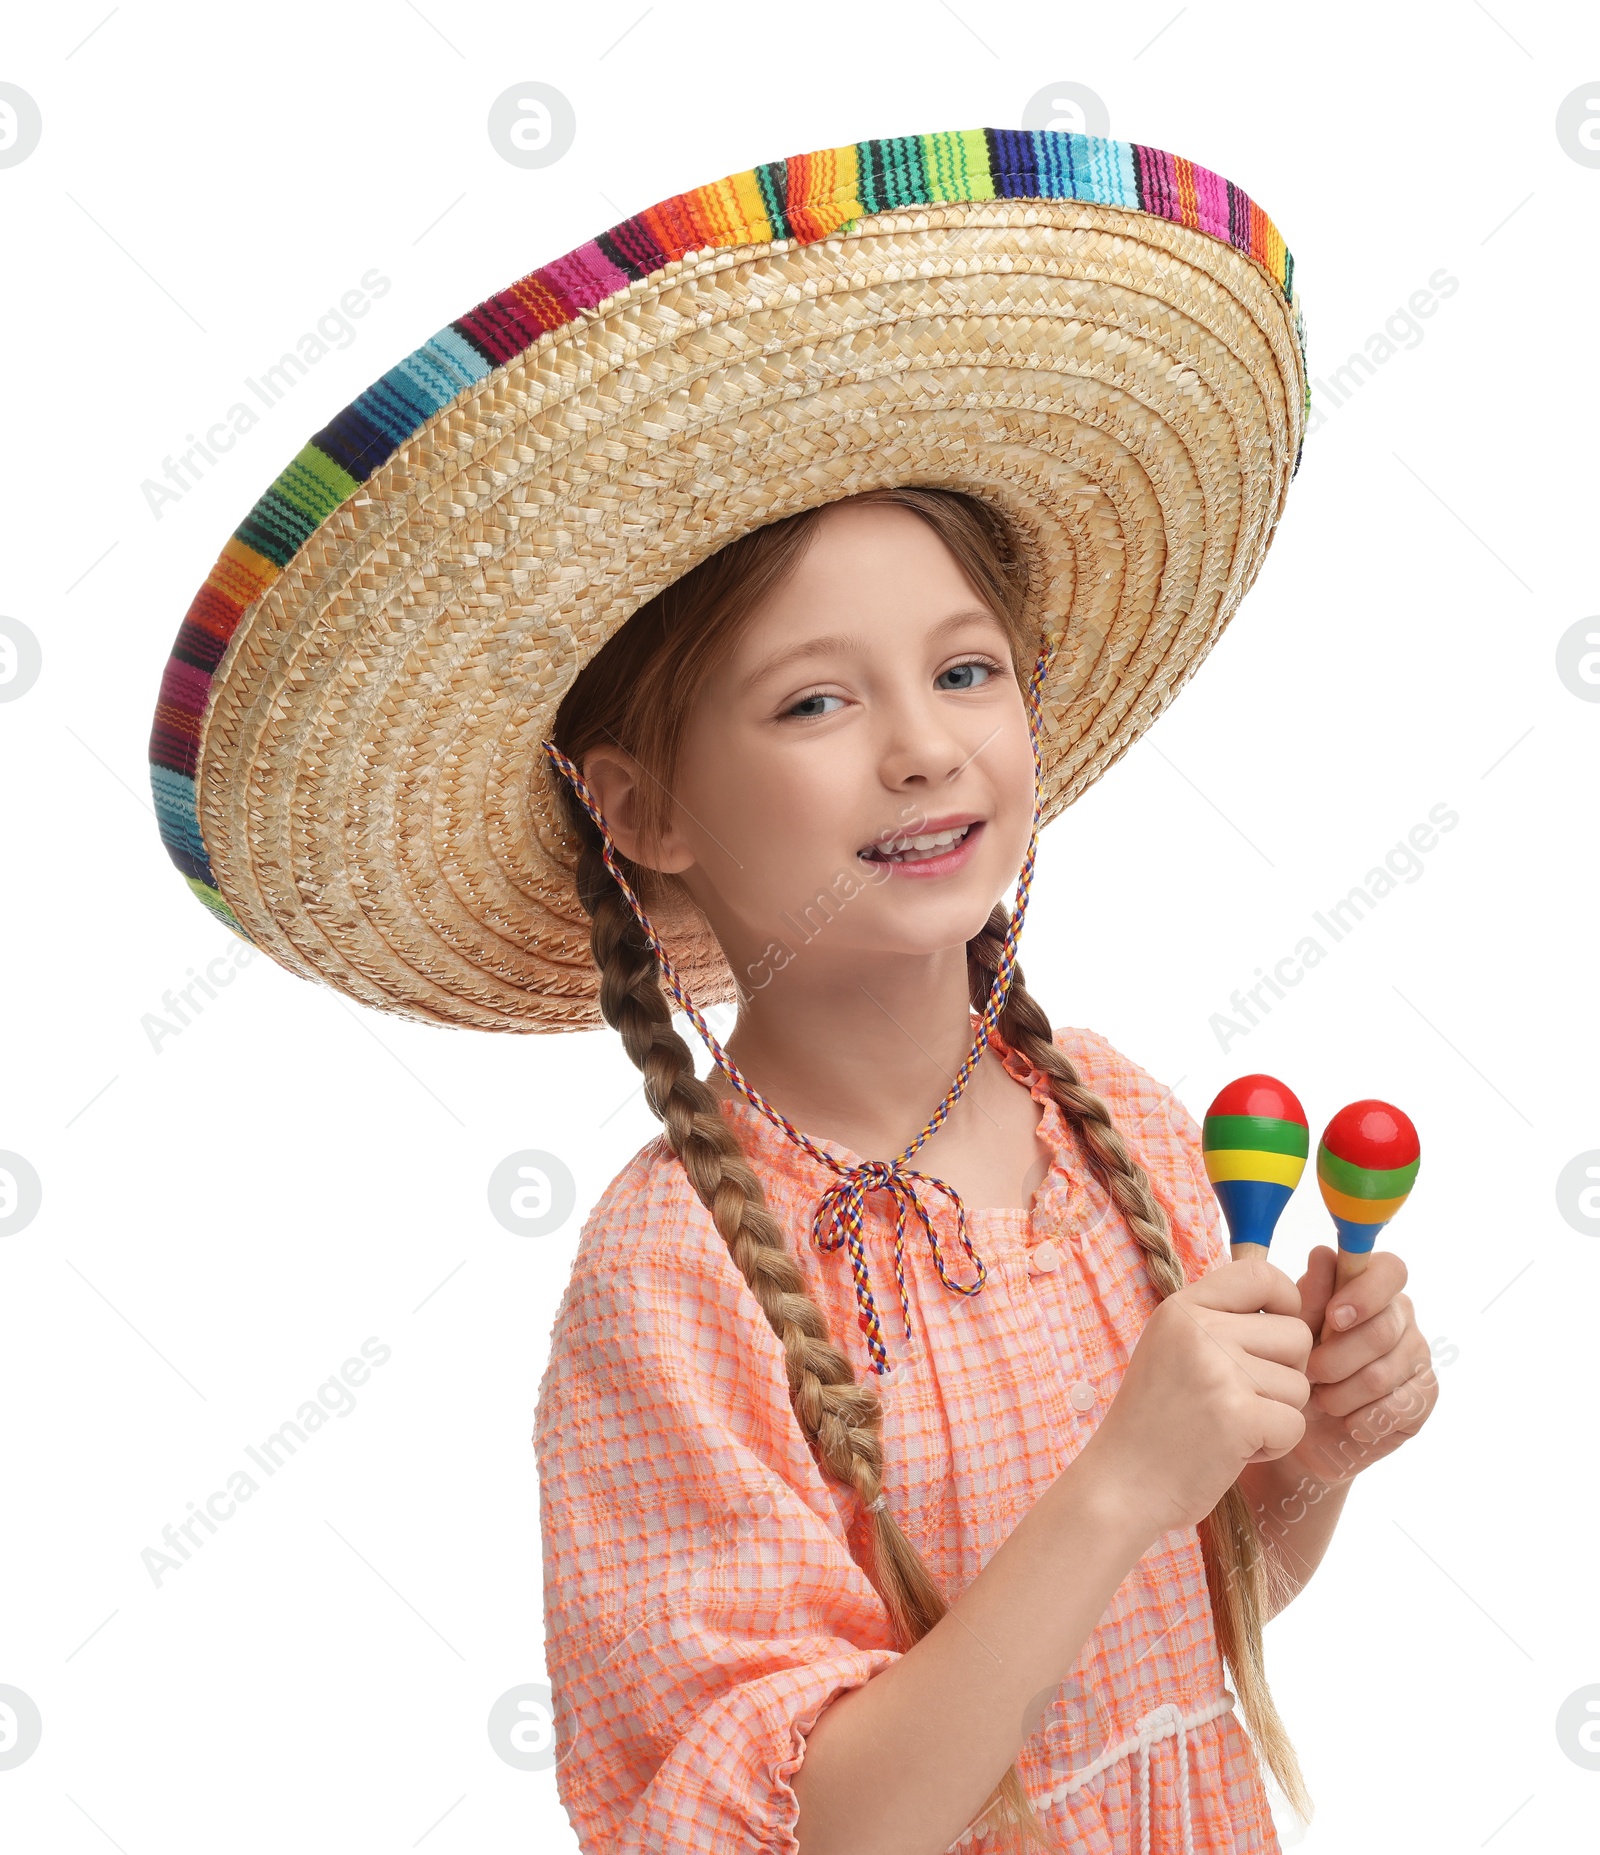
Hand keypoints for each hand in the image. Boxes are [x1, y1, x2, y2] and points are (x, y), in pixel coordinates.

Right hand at [1074, 1254, 1311, 1551]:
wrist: (1120, 1484)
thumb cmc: (1154, 1421)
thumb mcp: (1173, 1350)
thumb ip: (1219, 1323)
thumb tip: (1289, 1304)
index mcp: (1182, 1309)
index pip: (1260, 1274)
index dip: (1286, 1300)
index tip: (1275, 1335)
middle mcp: (1199, 1330)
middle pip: (1296, 1334)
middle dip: (1286, 1372)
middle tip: (1247, 1399)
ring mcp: (1218, 1371)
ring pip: (1300, 1384)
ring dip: (1277, 1414)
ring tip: (1231, 1427)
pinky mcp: (1237, 1416)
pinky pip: (1295, 1424)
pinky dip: (1274, 1446)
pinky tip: (1235, 1451)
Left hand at [1271, 1246, 1438, 1491]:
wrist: (1303, 1428)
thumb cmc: (1296, 1366)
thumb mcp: (1292, 1330)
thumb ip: (1309, 1296)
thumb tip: (1323, 1255)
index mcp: (1370, 1286)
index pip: (1390, 1270)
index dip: (1365, 1294)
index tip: (1334, 1319)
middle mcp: (1401, 1315)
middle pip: (1381, 1330)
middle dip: (1335, 1358)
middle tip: (1309, 1373)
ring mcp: (1418, 1354)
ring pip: (1382, 1373)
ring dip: (1341, 1393)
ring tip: (1321, 1399)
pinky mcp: (1425, 1395)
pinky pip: (1397, 1407)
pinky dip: (1361, 1418)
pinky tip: (1346, 1421)